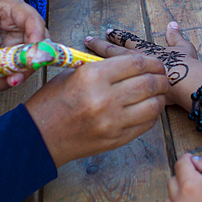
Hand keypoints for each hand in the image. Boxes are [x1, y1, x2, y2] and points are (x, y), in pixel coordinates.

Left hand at [0, 0, 47, 94]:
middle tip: (14, 78)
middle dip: (26, 65)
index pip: (33, 20)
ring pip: (24, 64)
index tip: (31, 55)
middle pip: (35, 46)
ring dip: (11, 78)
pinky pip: (9, 72)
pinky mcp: (7, 59)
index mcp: (12, 9)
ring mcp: (14, 44)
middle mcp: (19, 27)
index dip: (37, 36)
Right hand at [24, 53, 167, 164]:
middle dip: (162, 78)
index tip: (156, 63)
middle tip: (164, 77)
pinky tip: (147, 109)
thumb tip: (130, 62)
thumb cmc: (51, 102)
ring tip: (158, 93)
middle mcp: (105, 98)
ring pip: (153, 105)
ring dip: (160, 97)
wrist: (38, 137)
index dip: (152, 62)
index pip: (136, 63)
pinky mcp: (116, 139)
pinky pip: (146, 124)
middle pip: (149, 83)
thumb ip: (101, 67)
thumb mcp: (72, 74)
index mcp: (92, 76)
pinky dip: (151, 115)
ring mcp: (112, 122)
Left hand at [85, 22, 196, 96]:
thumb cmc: (187, 65)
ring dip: (99, 61)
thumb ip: (175, 37)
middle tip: (88, 40)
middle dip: (100, 46)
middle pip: (113, 52)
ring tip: (88, 58)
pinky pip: (115, 85)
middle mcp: (136, 61)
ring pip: (111, 67)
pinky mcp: (132, 90)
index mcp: (146, 51)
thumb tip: (172, 24)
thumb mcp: (183, 47)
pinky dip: (104, 82)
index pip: (127, 41)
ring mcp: (132, 76)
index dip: (117, 36)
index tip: (107, 31)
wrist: (188, 83)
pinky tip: (95, 82)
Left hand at [164, 153, 201, 201]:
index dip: (186, 159)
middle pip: (172, 181)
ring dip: (178, 193)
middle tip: (198, 178)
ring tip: (195, 194)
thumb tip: (194, 161)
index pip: (180, 165)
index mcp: (191, 186)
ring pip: (169, 199)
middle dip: (183, 176)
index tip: (191, 160)